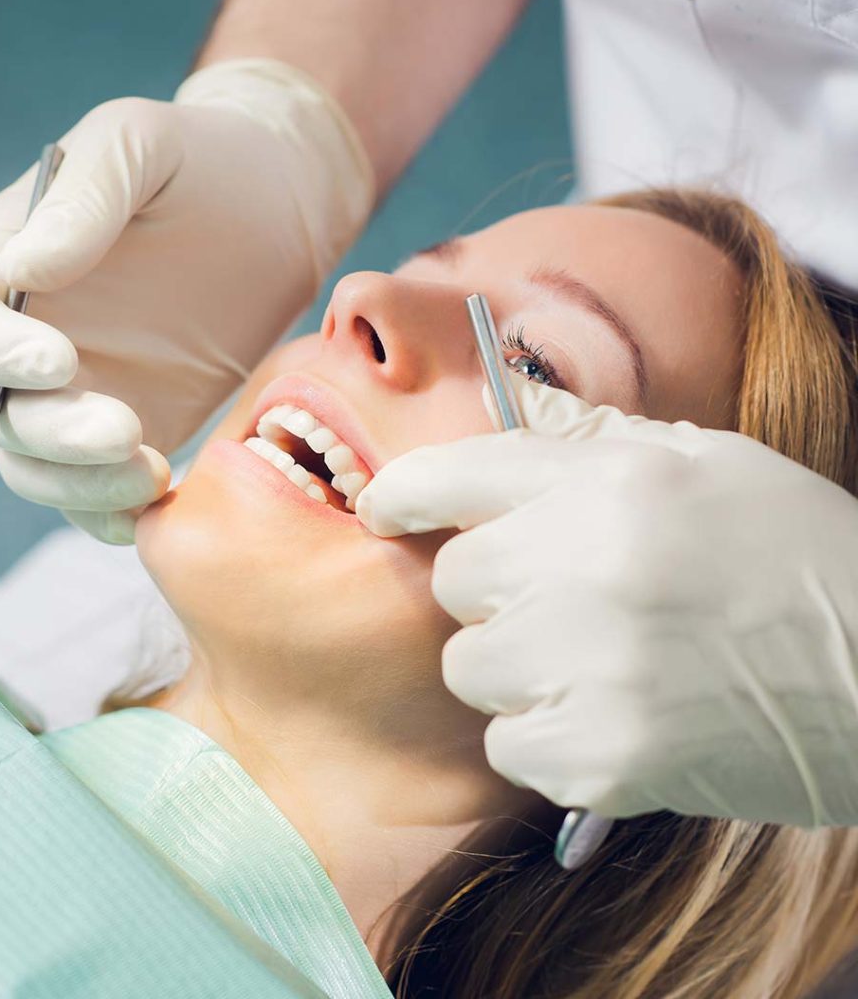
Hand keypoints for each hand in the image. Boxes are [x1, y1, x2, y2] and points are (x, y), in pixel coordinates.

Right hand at [0, 60, 372, 542]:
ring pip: (42, 466)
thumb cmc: (205, 164)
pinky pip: (101, 492)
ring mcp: (79, 394)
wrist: (278, 212)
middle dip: (52, 434)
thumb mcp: (142, 146)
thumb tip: (21, 268)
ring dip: (83, 484)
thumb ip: (83, 199)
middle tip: (124, 431)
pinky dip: (116, 511)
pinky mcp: (133, 432)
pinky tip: (159, 502)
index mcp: (4, 262)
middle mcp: (27, 338)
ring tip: (153, 473)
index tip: (57, 362)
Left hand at [356, 381, 857, 825]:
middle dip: (495, 590)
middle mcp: (593, 564)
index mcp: (615, 480)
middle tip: (561, 599)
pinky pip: (509, 745)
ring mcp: (596, 665)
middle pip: (456, 579)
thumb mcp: (708, 463)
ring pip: (471, 666)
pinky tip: (612, 718)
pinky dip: (546, 738)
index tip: (378, 507)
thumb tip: (504, 417)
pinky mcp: (608, 757)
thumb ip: (591, 443)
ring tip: (597, 663)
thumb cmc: (795, 554)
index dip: (403, 491)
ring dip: (517, 667)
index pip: (457, 473)